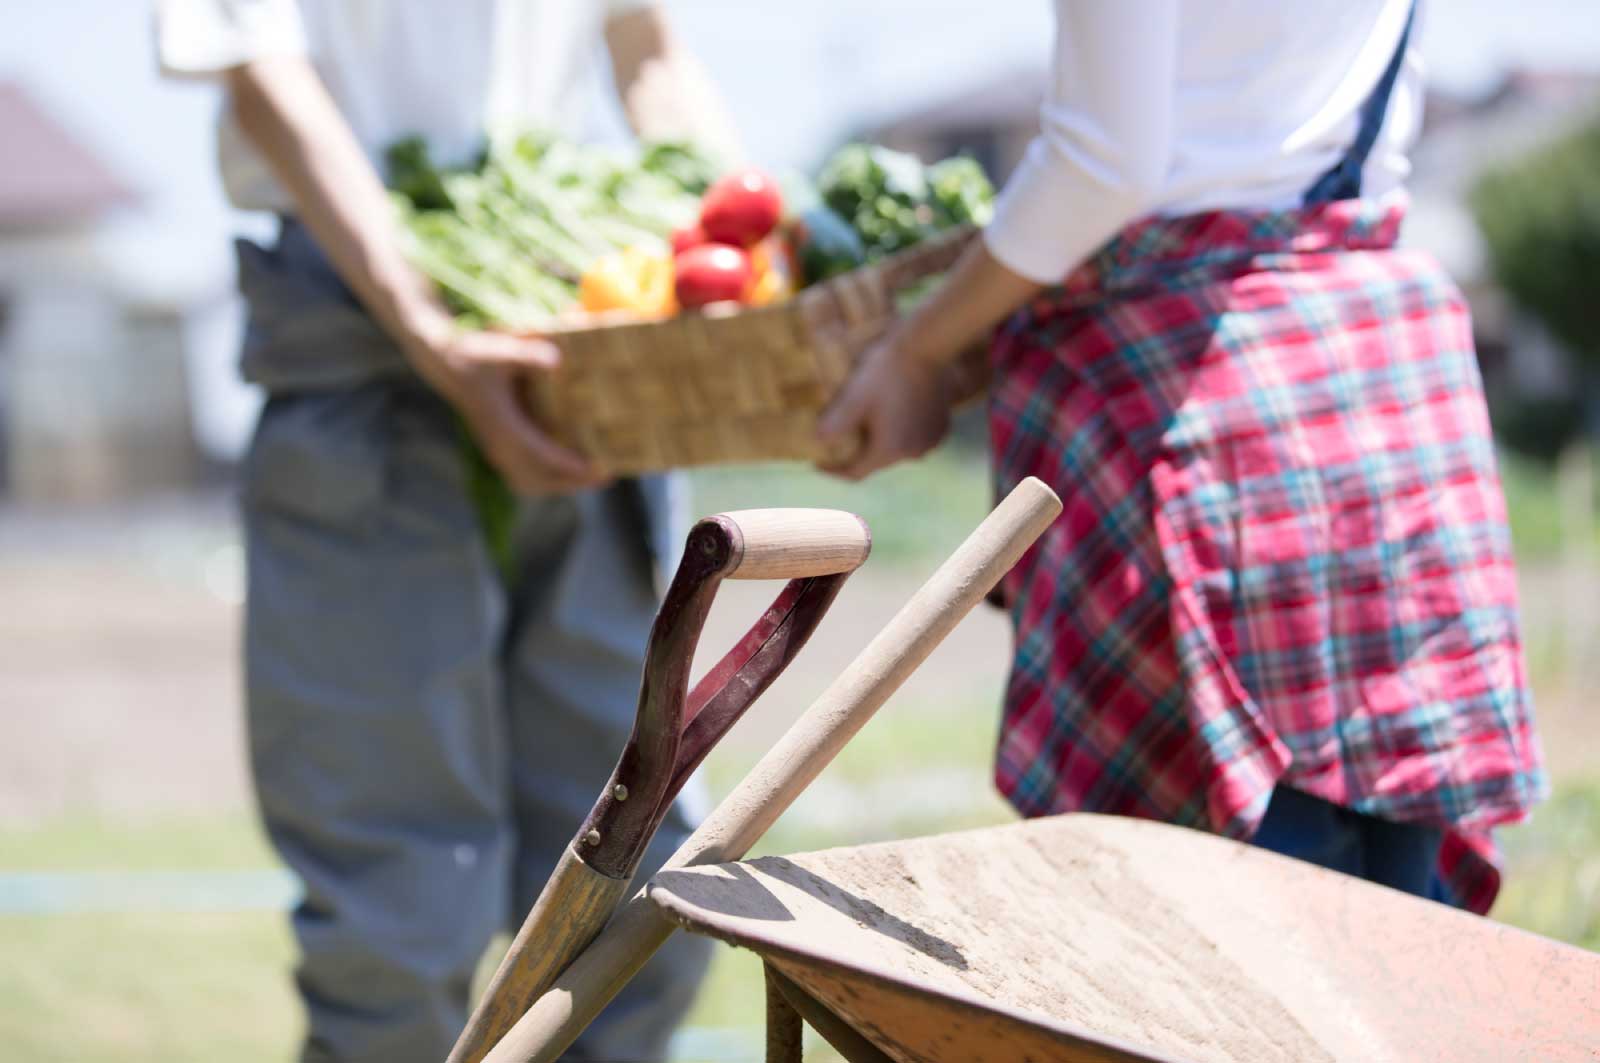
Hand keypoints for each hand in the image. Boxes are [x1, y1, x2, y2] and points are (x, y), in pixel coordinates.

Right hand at [402, 319, 605, 494]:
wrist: (447, 363)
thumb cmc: (477, 353)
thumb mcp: (501, 349)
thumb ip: (527, 355)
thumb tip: (557, 361)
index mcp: (500, 424)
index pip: (539, 455)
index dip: (570, 466)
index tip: (599, 470)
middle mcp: (498, 444)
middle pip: (538, 479)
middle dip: (572, 482)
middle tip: (607, 478)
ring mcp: (496, 450)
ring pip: (530, 482)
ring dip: (562, 485)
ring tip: (595, 478)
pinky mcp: (497, 449)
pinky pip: (524, 476)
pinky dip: (549, 479)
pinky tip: (571, 472)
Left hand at [815, 332, 950, 480]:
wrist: (927, 345)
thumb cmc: (887, 370)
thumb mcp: (854, 396)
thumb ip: (835, 424)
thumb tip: (819, 441)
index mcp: (889, 450)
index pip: (855, 473)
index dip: (834, 470)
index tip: (818, 462)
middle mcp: (913, 453)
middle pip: (877, 461)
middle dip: (857, 452)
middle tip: (840, 437)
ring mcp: (930, 441)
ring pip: (896, 449)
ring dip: (880, 440)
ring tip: (865, 423)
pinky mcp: (940, 427)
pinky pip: (913, 437)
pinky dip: (900, 430)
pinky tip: (890, 413)